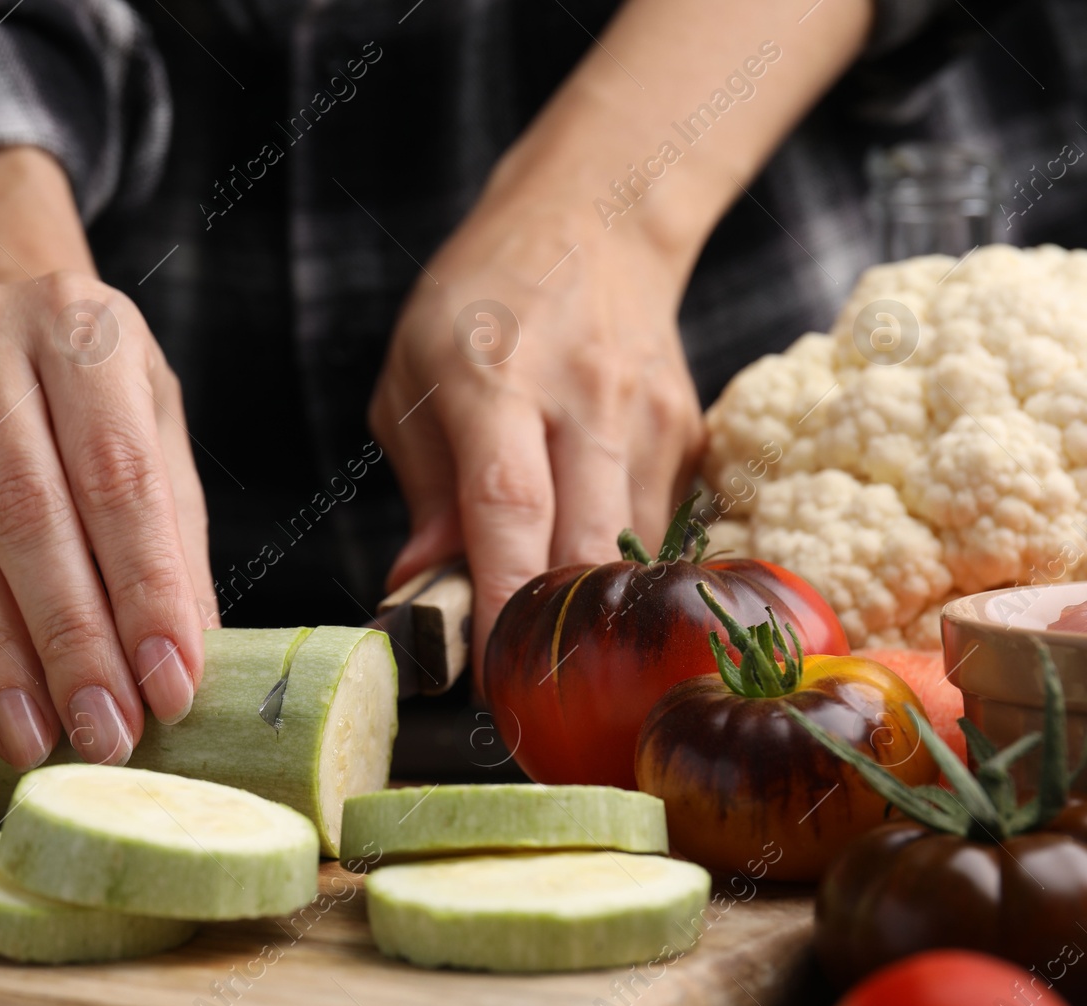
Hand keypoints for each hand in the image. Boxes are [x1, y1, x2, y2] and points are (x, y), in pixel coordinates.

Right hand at [0, 148, 215, 770]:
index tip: (171, 684)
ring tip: (35, 736)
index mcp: (80, 324)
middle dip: (70, 639)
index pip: (117, 474)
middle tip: (104, 731)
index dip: (145, 589)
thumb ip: (170, 533)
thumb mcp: (149, 424)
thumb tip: (185, 661)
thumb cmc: (83, 381)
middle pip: (26, 513)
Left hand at [371, 200, 703, 677]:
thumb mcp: (411, 381)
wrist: (594, 221)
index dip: (501, 598)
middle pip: (586, 545)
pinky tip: (584, 553)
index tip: (490, 676)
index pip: (508, 504)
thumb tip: (421, 594)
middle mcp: (584, 397)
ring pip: (632, 554)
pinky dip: (619, 565)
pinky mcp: (689, 435)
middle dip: (557, 634)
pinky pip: (656, 531)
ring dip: (592, 607)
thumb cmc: (479, 304)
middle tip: (520, 690)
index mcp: (495, 378)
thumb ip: (424, 494)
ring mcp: (649, 417)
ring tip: (548, 626)